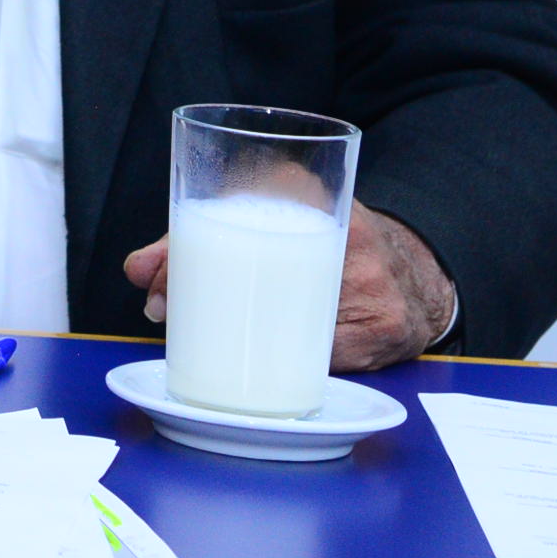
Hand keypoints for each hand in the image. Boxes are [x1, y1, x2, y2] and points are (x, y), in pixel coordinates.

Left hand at [122, 200, 458, 372]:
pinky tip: (256, 366)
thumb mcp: (272, 219)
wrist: (416, 275)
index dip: (180, 248)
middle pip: (248, 266)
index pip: (232, 211)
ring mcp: (370, 282)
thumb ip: (201, 237)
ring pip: (279, 318)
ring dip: (227, 335)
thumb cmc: (323, 244)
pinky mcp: (386, 329)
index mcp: (310, 191)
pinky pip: (319, 357)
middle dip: (188, 291)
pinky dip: (279, 363)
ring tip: (192, 336)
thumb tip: (139, 272)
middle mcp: (343, 231)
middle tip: (157, 309)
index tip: (146, 274)